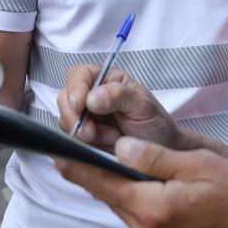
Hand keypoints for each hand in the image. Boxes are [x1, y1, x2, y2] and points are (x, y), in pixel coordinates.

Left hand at [56, 136, 227, 227]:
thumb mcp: (199, 166)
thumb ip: (155, 158)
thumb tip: (120, 147)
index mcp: (152, 208)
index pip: (101, 183)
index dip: (77, 166)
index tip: (57, 150)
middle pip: (111, 196)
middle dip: (100, 172)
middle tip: (90, 146)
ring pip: (126, 208)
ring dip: (121, 186)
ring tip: (121, 161)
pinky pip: (142, 221)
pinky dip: (139, 201)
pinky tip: (150, 186)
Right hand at [58, 65, 182, 149]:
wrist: (161, 152)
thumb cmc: (156, 124)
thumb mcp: (144, 106)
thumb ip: (120, 96)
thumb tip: (92, 97)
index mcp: (107, 80)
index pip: (79, 75)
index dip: (75, 88)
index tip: (81, 106)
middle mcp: (93, 96)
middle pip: (66, 98)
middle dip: (76, 117)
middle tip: (93, 132)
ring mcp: (86, 118)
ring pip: (65, 121)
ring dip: (83, 133)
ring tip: (111, 138)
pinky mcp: (84, 138)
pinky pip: (71, 140)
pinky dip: (86, 145)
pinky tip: (106, 145)